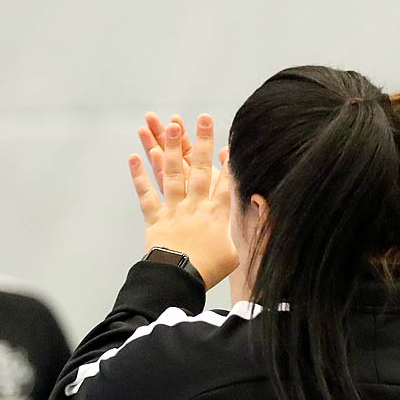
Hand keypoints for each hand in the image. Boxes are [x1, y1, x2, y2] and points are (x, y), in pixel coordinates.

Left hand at [127, 115, 237, 287]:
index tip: (230, 142)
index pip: (226, 183)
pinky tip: (135, 155)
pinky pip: (146, 193)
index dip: (229, 162)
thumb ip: (248, 230)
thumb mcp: (238, 253)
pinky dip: (139, 175)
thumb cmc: (210, 270)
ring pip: (171, 173)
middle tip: (203, 118)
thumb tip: (264, 209)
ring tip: (168, 125)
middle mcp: (195, 207)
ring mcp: (173, 210)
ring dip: (169, 148)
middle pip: (199, 169)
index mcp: (218, 215)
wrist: (178, 280)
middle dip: (202, 142)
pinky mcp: (154, 218)